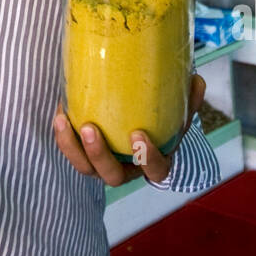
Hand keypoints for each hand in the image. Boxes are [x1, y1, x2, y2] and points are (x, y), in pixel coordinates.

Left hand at [53, 73, 206, 187]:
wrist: (141, 125)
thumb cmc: (161, 122)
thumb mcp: (178, 113)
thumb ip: (188, 100)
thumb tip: (196, 79)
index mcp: (153, 163)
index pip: (155, 170)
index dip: (146, 158)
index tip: (138, 134)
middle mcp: (127, 170)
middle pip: (112, 176)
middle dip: (98, 154)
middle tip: (89, 128)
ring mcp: (103, 165)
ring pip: (84, 167)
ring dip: (71, 147)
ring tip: (63, 121)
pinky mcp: (84, 154)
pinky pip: (70, 150)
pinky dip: (62, 135)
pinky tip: (59, 112)